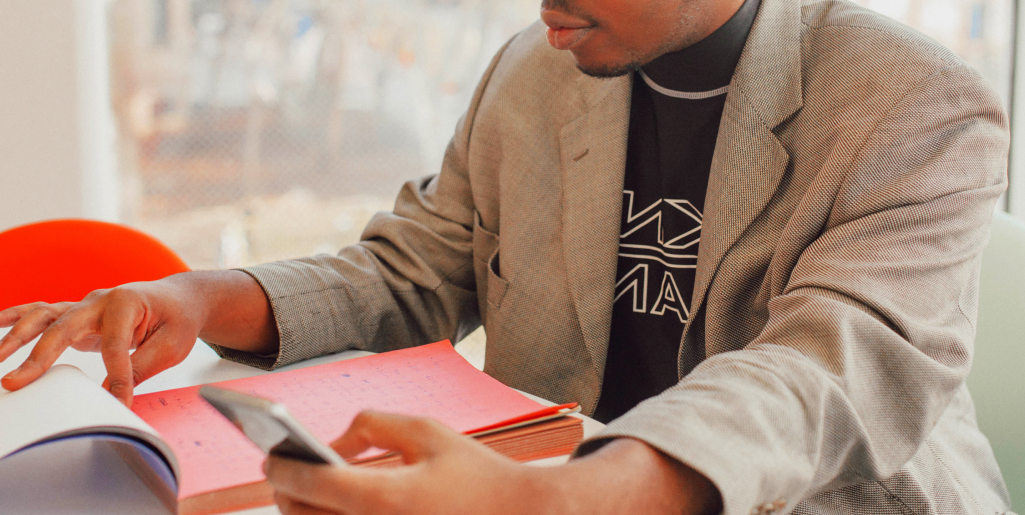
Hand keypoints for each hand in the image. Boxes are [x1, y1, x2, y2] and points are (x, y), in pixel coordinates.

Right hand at [0, 280, 202, 405]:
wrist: (179, 299)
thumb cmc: (177, 320)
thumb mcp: (172, 346)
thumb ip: (142, 368)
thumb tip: (114, 395)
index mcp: (127, 303)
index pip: (115, 346)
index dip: (116, 377)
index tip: (119, 402)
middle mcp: (100, 300)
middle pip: (64, 327)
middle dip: (38, 356)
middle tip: (15, 382)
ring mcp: (85, 305)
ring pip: (45, 316)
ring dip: (17, 336)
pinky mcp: (77, 315)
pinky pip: (41, 313)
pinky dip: (16, 317)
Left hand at [264, 411, 721, 514]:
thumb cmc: (476, 475)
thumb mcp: (428, 431)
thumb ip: (373, 425)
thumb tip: (333, 443)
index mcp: (385, 498)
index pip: (310, 483)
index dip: (283, 466)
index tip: (272, 455)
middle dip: (287, 492)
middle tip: (284, 472)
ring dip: (305, 512)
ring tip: (304, 492)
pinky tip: (334, 507)